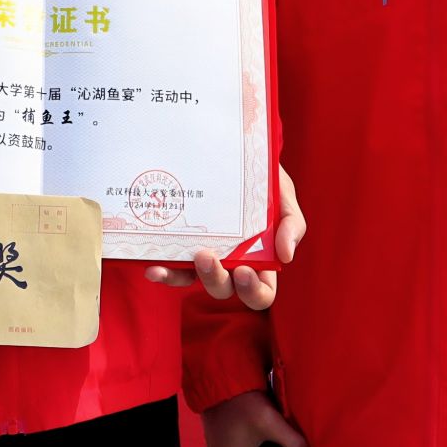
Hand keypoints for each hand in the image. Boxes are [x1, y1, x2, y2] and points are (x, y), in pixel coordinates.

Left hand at [144, 166, 304, 309]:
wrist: (236, 152)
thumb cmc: (265, 183)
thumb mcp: (285, 197)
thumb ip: (292, 224)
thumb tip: (286, 255)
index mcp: (260, 262)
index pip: (260, 294)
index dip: (253, 291)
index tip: (245, 270)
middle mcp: (230, 264)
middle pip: (224, 290)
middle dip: (215, 279)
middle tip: (208, 256)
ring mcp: (203, 256)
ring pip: (193, 281)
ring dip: (186, 277)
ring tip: (187, 256)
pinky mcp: (181, 245)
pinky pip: (171, 266)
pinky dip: (163, 272)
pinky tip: (153, 267)